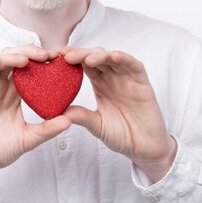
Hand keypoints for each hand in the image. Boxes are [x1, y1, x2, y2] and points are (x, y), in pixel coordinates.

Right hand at [0, 46, 70, 201]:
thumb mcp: (28, 139)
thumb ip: (46, 129)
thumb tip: (69, 121)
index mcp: (14, 93)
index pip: (28, 69)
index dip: (41, 61)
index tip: (58, 59)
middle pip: (13, 59)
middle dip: (29, 53)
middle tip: (46, 55)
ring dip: (10, 57)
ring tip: (26, 59)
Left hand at [62, 47, 176, 181]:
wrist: (145, 148)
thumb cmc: (122, 135)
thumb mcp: (96, 125)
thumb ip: (81, 116)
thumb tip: (58, 111)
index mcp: (100, 84)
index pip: (84, 65)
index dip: (72, 59)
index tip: (56, 57)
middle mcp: (113, 78)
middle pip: (96, 57)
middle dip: (81, 54)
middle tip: (66, 55)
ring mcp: (128, 78)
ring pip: (113, 58)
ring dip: (100, 55)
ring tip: (86, 58)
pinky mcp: (142, 83)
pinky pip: (134, 66)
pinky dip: (124, 59)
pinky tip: (113, 56)